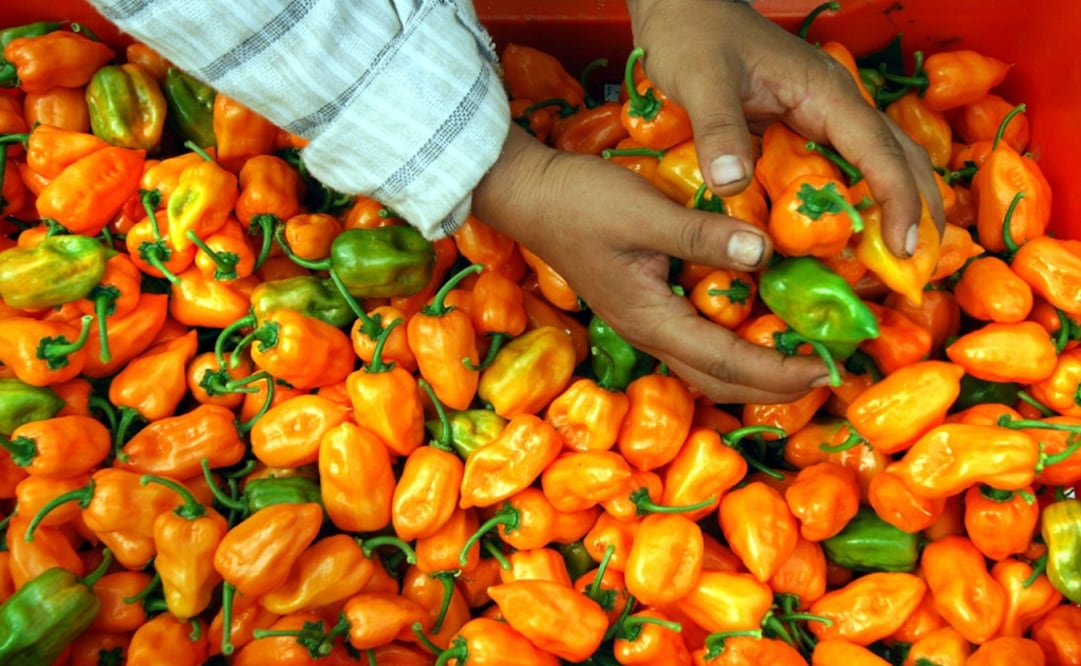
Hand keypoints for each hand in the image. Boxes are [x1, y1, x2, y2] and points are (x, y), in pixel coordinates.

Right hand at [473, 125, 831, 403]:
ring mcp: (644, 321)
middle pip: (718, 379)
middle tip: (824, 373)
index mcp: (650, 318)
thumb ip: (703, 235)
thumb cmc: (581, 202)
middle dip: (772, 385)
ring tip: (800, 354)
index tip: (824, 371)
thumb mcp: (645, 211)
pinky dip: (734, 344)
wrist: (530, 195)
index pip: (725, 363)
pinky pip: (697, 341)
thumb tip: (765, 253)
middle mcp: (649, 331)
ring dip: (754, 369)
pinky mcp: (643, 304)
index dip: (777, 373)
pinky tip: (758, 321)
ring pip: (706, 365)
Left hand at [627, 0, 944, 250]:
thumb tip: (732, 186)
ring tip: (895, 264)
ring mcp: (822, 116)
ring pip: (878, 164)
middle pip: (899, 160)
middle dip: (918, 212)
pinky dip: (855, 203)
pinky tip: (846, 237)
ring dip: (895, 209)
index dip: (899, 203)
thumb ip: (718, 129)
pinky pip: (841, 169)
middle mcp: (835, 106)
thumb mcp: (701, 80)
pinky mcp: (801, 127)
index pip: (880, 153)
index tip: (903, 251)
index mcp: (825, 94)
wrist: (682, 9)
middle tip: (917, 270)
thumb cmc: (693, 35)